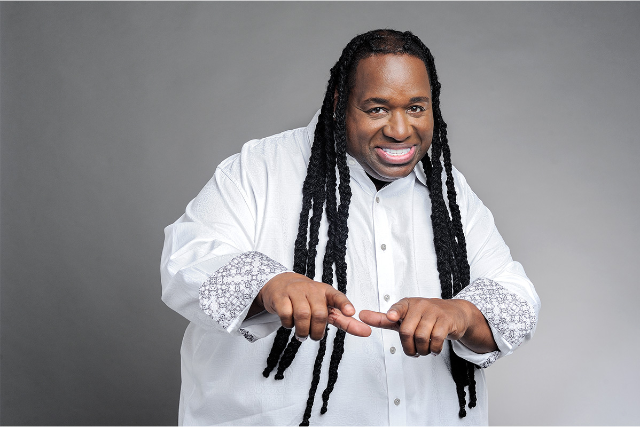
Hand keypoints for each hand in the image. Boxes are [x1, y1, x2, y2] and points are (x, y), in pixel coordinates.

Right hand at [254, 272, 371, 340]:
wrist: (280, 284)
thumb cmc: (307, 299)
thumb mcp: (326, 306)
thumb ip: (344, 319)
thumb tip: (365, 331)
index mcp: (326, 291)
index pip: (338, 297)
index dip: (345, 304)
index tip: (351, 312)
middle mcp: (311, 289)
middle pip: (320, 314)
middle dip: (318, 331)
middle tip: (314, 336)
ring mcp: (295, 291)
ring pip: (303, 315)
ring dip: (303, 331)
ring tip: (302, 334)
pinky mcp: (281, 297)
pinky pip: (286, 315)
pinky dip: (288, 325)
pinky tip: (290, 324)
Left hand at [359, 298, 496, 355]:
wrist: (453, 313)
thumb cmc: (424, 316)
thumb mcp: (404, 317)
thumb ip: (383, 319)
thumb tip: (361, 316)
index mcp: (407, 304)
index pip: (398, 308)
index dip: (394, 313)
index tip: (391, 317)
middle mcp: (420, 305)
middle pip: (407, 331)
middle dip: (408, 347)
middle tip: (413, 352)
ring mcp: (434, 312)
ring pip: (421, 337)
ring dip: (422, 350)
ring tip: (424, 351)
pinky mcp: (446, 320)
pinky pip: (436, 339)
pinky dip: (434, 349)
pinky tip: (434, 349)